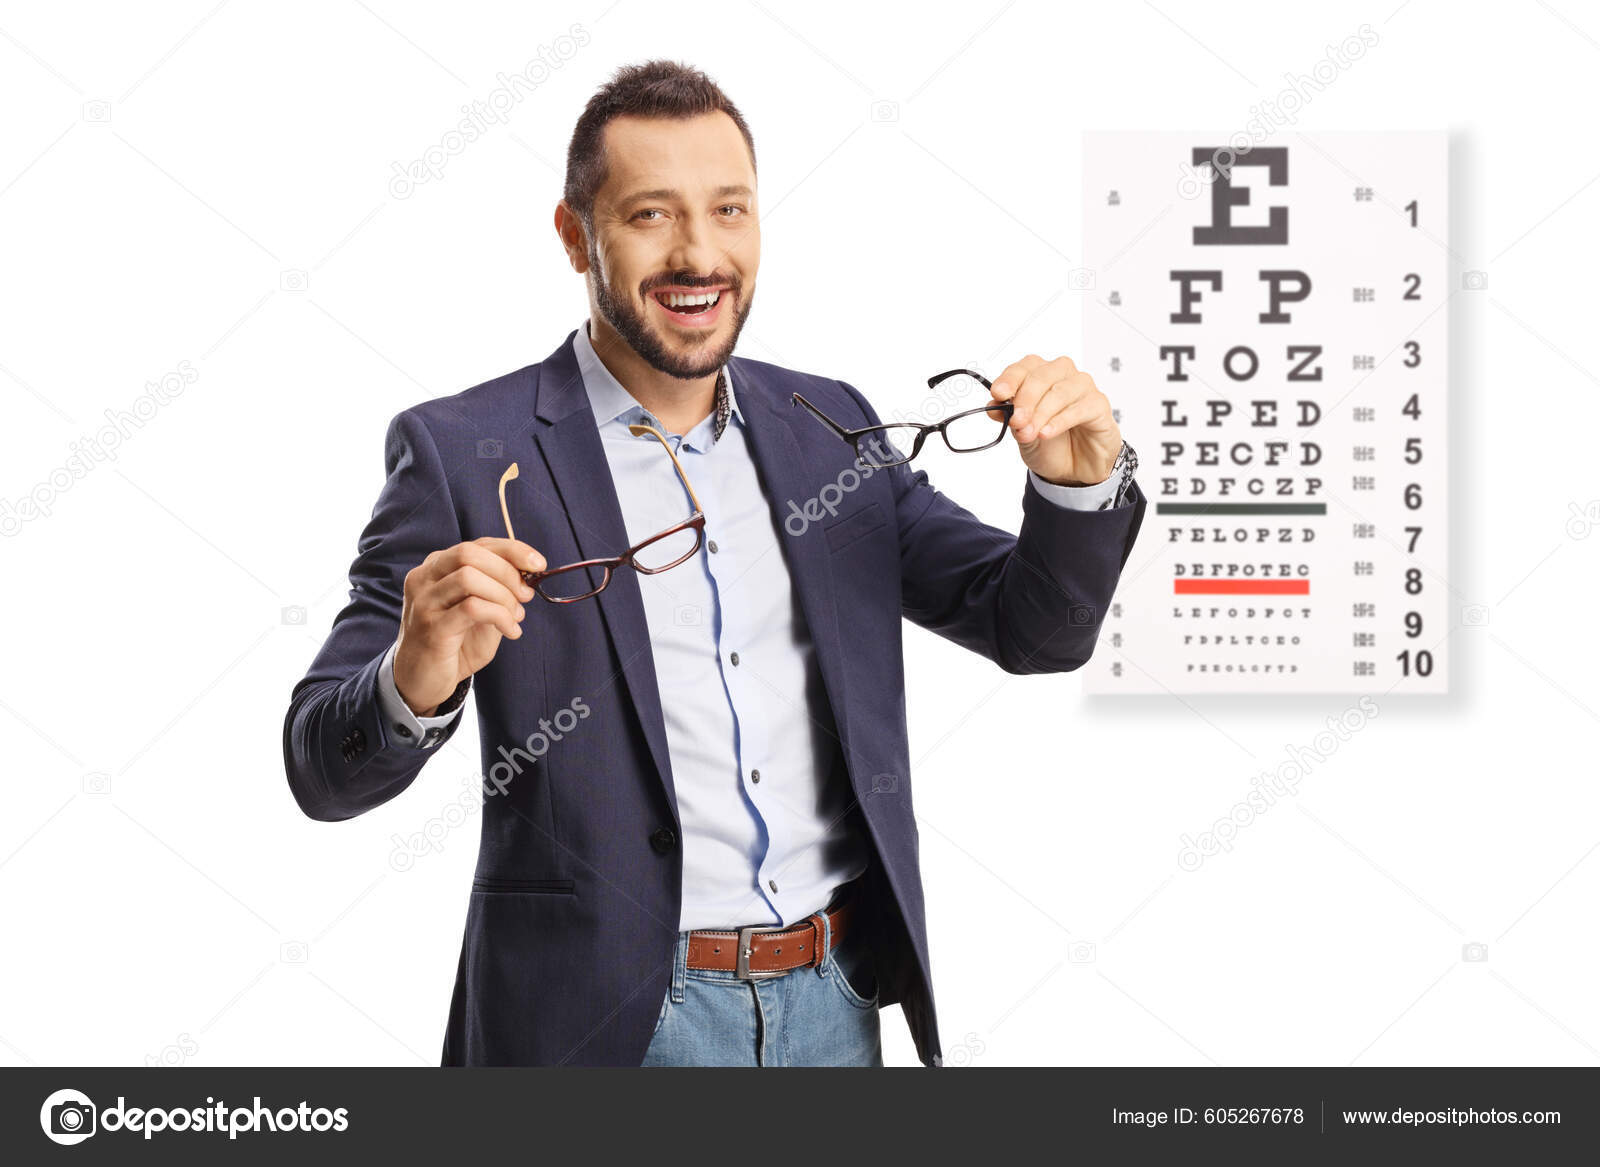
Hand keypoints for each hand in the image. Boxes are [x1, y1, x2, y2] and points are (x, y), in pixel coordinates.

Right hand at [393, 537, 543, 715]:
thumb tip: (530, 574)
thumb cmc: (454, 644)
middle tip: (526, 595)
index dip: (512, 550)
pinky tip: (511, 631)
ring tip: (516, 616)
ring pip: (469, 577)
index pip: (476, 545)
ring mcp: (424, 602)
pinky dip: (500, 616)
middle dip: (507, 571)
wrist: (422, 682)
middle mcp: (424, 579)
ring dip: (503, 596)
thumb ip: (498, 590)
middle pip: (469, 553)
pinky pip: (472, 608)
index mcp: (436, 568)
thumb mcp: (481, 612)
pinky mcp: (431, 627)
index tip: (538, 564)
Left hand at [989, 355, 1120, 486]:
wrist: (1072, 469)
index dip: (1010, 379)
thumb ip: (1008, 417)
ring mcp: (1083, 388)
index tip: (998, 394)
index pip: (1024, 367)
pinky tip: (1046, 432)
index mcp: (1041, 375)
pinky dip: (1060, 421)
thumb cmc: (1049, 444)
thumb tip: (993, 406)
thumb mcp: (1021, 433)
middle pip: (1042, 376)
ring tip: (1029, 433)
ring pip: (1060, 392)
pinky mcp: (1099, 405)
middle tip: (1015, 421)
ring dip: (1041, 414)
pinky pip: (1080, 408)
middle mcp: (1063, 375)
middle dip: (1025, 400)